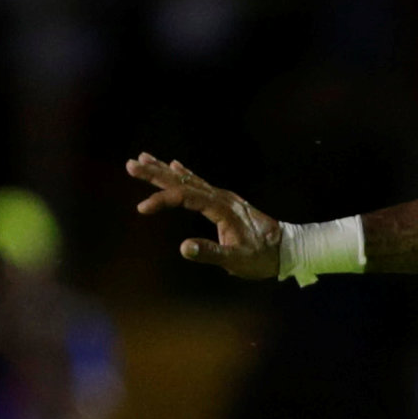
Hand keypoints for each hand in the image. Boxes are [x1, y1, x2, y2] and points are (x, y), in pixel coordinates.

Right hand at [127, 152, 284, 279]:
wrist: (285, 249)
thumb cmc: (260, 258)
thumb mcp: (236, 260)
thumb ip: (211, 253)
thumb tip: (184, 248)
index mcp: (221, 208)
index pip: (184, 197)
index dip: (162, 200)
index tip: (141, 208)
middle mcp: (220, 197)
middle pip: (182, 181)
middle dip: (155, 173)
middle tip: (132, 163)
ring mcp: (222, 196)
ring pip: (188, 179)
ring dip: (164, 170)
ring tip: (143, 158)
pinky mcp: (223, 200)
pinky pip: (198, 183)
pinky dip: (182, 174)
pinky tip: (173, 166)